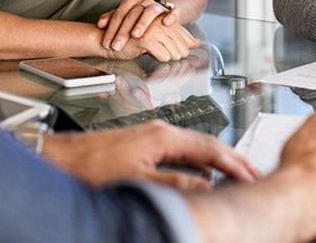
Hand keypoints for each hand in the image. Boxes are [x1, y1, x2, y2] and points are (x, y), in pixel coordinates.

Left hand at [42, 120, 257, 189]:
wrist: (61, 157)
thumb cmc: (91, 166)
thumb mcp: (138, 179)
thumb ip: (175, 183)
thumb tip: (206, 185)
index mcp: (163, 136)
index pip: (210, 148)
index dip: (234, 163)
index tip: (252, 175)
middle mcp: (160, 131)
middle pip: (207, 144)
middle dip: (232, 160)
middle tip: (254, 174)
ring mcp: (152, 136)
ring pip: (195, 148)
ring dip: (217, 162)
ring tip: (236, 175)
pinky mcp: (144, 144)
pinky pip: (182, 152)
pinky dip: (200, 163)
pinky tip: (203, 175)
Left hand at [98, 0, 179, 49]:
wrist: (162, 9)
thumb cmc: (140, 16)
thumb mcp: (125, 16)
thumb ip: (112, 18)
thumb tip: (100, 24)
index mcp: (132, 1)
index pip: (119, 14)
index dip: (111, 29)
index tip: (107, 44)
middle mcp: (145, 2)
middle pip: (132, 14)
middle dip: (123, 31)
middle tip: (116, 46)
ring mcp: (158, 6)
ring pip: (150, 12)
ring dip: (142, 23)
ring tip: (136, 35)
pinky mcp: (172, 11)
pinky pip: (173, 12)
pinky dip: (170, 17)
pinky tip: (166, 24)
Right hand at [102, 21, 199, 62]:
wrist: (106, 40)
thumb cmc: (128, 39)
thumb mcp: (155, 37)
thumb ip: (175, 38)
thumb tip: (197, 43)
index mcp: (159, 17)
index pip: (180, 31)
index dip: (186, 43)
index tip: (188, 50)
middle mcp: (157, 21)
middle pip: (179, 41)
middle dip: (180, 52)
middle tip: (179, 59)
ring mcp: (151, 29)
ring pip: (173, 48)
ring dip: (171, 56)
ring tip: (165, 58)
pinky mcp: (145, 39)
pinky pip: (162, 54)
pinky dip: (161, 59)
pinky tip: (155, 57)